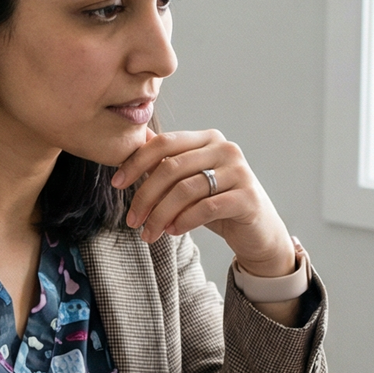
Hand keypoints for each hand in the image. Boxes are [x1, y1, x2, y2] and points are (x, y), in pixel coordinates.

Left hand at [112, 129, 295, 277]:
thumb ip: (166, 162)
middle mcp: (225, 149)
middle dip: (145, 196)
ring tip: (150, 233)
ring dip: (161, 214)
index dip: (136, 162)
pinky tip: (173, 231)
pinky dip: (184, 221)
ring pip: (186, 189)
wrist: (257, 233)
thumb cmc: (218, 205)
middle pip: (172, 167)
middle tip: (132, 221)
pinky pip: (206, 208)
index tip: (116, 184)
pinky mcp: (248, 197)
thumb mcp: (189, 182)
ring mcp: (239, 171)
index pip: (164, 143)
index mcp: (208, 139)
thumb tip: (136, 140)